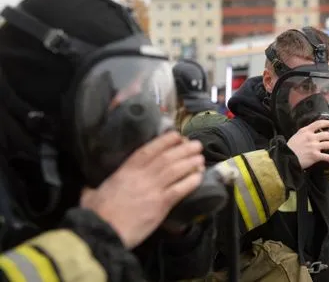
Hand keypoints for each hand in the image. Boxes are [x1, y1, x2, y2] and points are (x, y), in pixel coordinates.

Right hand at [80, 131, 204, 248]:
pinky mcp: (161, 204)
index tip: (177, 135)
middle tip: (196, 145)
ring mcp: (153, 189)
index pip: (149, 150)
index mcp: (126, 170)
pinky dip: (191, 181)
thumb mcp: (91, 195)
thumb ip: (93, 188)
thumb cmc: (95, 214)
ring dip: (191, 162)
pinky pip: (180, 189)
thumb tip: (88, 188)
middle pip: (167, 157)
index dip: (165, 141)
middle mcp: (142, 176)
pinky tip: (199, 176)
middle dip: (184, 149)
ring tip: (201, 158)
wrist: (102, 232)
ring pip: (176, 170)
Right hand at [287, 120, 328, 168]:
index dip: (328, 123)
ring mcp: (314, 146)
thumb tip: (311, 135)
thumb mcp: (295, 137)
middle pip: (328, 135)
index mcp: (305, 131)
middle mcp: (311, 137)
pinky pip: (328, 157)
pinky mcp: (315, 156)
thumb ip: (304, 135)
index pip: (319, 123)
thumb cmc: (288, 149)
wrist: (285, 157)